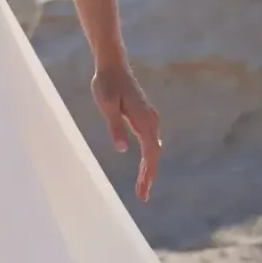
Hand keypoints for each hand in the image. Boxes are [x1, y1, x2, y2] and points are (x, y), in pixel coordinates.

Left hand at [92, 59, 161, 202]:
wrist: (113, 66)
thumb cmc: (107, 84)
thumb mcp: (107, 105)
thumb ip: (115, 127)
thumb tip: (123, 150)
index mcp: (143, 119)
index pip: (150, 153)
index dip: (147, 174)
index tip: (143, 192)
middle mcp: (151, 120)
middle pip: (154, 154)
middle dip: (149, 176)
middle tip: (142, 197)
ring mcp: (150, 119)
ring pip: (153, 149)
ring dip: (148, 169)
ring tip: (142, 188)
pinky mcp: (145, 118)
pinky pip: (150, 142)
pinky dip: (147, 158)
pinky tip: (143, 168)